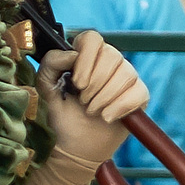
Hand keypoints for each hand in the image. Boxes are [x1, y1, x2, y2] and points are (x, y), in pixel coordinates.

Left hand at [40, 30, 148, 164]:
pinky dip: (120, 107)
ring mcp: (126, 77)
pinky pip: (138, 92)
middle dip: (94, 84)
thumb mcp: (45, 88)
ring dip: (105, 97)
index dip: (86, 59)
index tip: (77, 82)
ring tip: (91, 111)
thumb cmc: (60, 115)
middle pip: (112, 55)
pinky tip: (107, 117)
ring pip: (127, 73)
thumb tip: (73, 54)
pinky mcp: (139, 95)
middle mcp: (108, 61)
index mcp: (85, 56)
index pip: (92, 38)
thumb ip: (51, 64)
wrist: (74, 146)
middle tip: (82, 101)